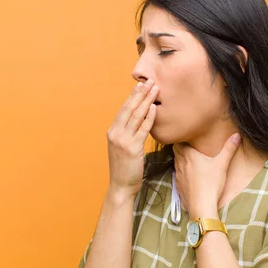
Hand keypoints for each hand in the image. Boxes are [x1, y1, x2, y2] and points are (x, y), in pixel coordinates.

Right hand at [107, 79, 158, 196]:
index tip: (140, 85)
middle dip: (140, 94)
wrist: (121, 186)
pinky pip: (142, 130)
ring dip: (146, 101)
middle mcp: (115, 133)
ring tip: (154, 90)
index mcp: (112, 131)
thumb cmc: (124, 167)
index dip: (132, 96)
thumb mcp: (122, 147)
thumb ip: (127, 134)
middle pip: (129, 109)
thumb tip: (138, 121)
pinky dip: (148, 118)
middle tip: (149, 81)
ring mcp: (123, 141)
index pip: (124, 109)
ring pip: (136, 116)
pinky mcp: (132, 148)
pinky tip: (154, 108)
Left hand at [173, 133, 240, 218]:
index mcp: (188, 155)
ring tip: (191, 161)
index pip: (178, 142)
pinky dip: (182, 174)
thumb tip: (236, 135)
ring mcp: (178, 176)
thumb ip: (229, 148)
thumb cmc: (211, 183)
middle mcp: (180, 164)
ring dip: (182, 161)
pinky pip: (177, 176)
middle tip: (191, 148)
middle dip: (182, 149)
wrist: (201, 205)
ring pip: (176, 163)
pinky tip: (190, 177)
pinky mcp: (178, 186)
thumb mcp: (222, 164)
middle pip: (176, 152)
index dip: (182, 140)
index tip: (189, 140)